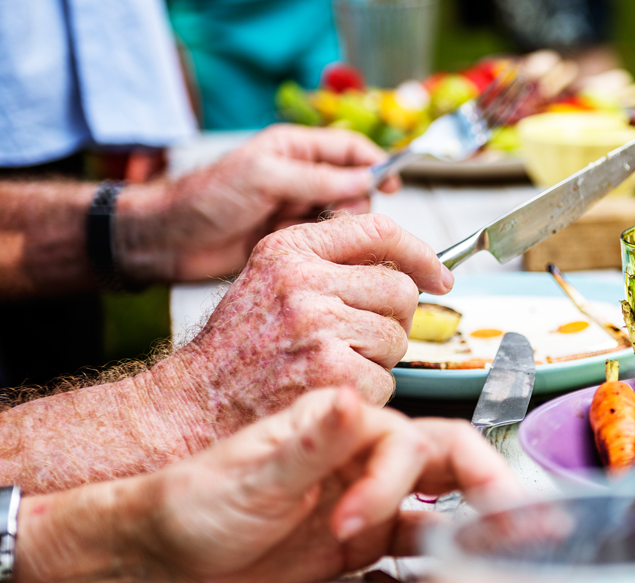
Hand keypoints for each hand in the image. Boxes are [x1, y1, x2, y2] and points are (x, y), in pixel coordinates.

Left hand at [21, 388, 522, 582]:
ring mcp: (364, 503)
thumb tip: (358, 400)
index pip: (408, 441)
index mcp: (342, 429)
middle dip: (490, 488)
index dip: (395, 482)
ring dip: (481, 522)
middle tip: (516, 525)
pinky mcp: (358, 546)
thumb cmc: (190, 503)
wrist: (157, 556)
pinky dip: (446, 558)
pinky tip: (458, 568)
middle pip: (449, 464)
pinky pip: (419, 548)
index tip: (354, 523)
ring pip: (445, 506)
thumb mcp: (246, 474)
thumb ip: (308, 442)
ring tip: (516, 547)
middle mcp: (362, 460)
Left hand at [117, 124, 402, 282]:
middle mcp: (299, 176)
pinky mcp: (289, 239)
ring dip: (338, 227)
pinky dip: (324, 248)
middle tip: (340, 219)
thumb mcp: (263, 177)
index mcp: (293, 148)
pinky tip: (307, 252)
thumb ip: (315, 179)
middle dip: (356, 202)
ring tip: (314, 235)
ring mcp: (294, 209)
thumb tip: (364, 180)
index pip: (350, 147)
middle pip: (353, 185)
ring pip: (341, 217)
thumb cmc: (207, 198)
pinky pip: (323, 242)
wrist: (169, 239)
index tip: (394, 183)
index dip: (375, 162)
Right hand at [147, 213, 451, 441]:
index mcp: (290, 249)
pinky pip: (387, 380)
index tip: (439, 276)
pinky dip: (368, 394)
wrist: (195, 405)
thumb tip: (405, 262)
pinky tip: (330, 392)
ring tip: (333, 365)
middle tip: (359, 340)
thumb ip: (328, 262)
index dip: (421, 253)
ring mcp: (319, 327)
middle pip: (400, 289)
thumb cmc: (239, 348)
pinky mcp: (332, 374)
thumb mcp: (270, 280)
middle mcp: (304, 281)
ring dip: (378, 359)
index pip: (379, 229)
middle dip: (393, 319)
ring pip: (397, 337)